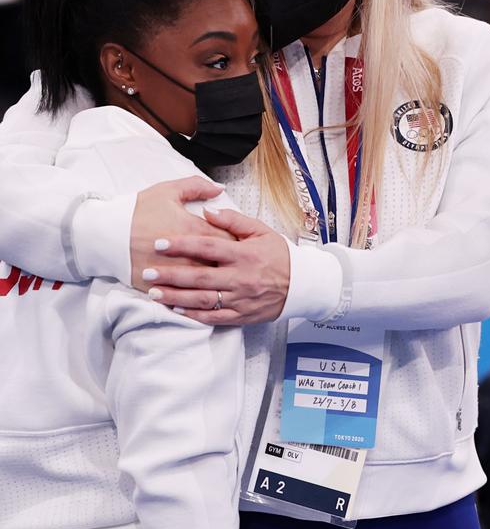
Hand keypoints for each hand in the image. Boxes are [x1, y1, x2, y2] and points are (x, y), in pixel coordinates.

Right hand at [130, 177, 232, 288]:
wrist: (102, 234)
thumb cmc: (137, 210)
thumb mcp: (167, 191)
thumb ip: (197, 186)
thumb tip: (220, 188)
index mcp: (194, 230)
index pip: (229, 240)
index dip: (237, 243)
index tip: (239, 243)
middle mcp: (189, 255)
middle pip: (222, 263)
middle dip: (230, 263)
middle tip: (234, 263)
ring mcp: (175, 274)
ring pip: (207, 283)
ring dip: (216, 282)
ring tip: (221, 279)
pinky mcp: (162, 287)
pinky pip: (184, 296)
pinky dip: (194, 295)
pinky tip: (201, 293)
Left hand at [143, 208, 290, 325]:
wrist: (302, 284)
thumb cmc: (280, 256)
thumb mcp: (262, 231)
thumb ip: (234, 221)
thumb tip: (208, 212)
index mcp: (244, 254)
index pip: (207, 247)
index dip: (182, 244)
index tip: (160, 242)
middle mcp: (240, 277)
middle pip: (199, 276)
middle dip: (171, 274)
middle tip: (148, 271)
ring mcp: (240, 298)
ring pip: (202, 299)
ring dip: (176, 296)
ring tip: (154, 292)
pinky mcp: (241, 314)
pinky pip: (213, 316)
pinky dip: (193, 314)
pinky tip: (176, 309)